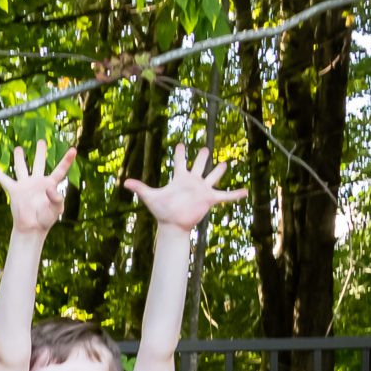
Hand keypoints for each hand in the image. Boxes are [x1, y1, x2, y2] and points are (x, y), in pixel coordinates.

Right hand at [0, 140, 75, 238]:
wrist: (31, 228)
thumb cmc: (46, 219)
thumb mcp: (57, 209)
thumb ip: (57, 198)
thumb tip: (50, 187)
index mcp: (50, 184)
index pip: (60, 170)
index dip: (67, 160)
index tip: (73, 150)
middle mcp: (37, 181)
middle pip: (39, 163)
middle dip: (40, 152)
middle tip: (41, 141)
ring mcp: (25, 185)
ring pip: (21, 167)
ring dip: (20, 158)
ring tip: (18, 149)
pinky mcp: (14, 190)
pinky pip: (5, 179)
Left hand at [124, 143, 244, 234]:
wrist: (172, 225)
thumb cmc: (161, 211)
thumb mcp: (151, 197)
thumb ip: (140, 188)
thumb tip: (124, 182)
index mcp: (179, 178)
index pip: (180, 162)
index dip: (180, 153)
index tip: (180, 144)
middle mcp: (192, 181)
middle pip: (199, 165)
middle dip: (202, 157)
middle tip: (205, 148)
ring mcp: (202, 189)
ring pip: (213, 176)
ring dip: (219, 170)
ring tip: (225, 163)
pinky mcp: (210, 199)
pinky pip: (226, 195)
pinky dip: (236, 194)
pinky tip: (246, 192)